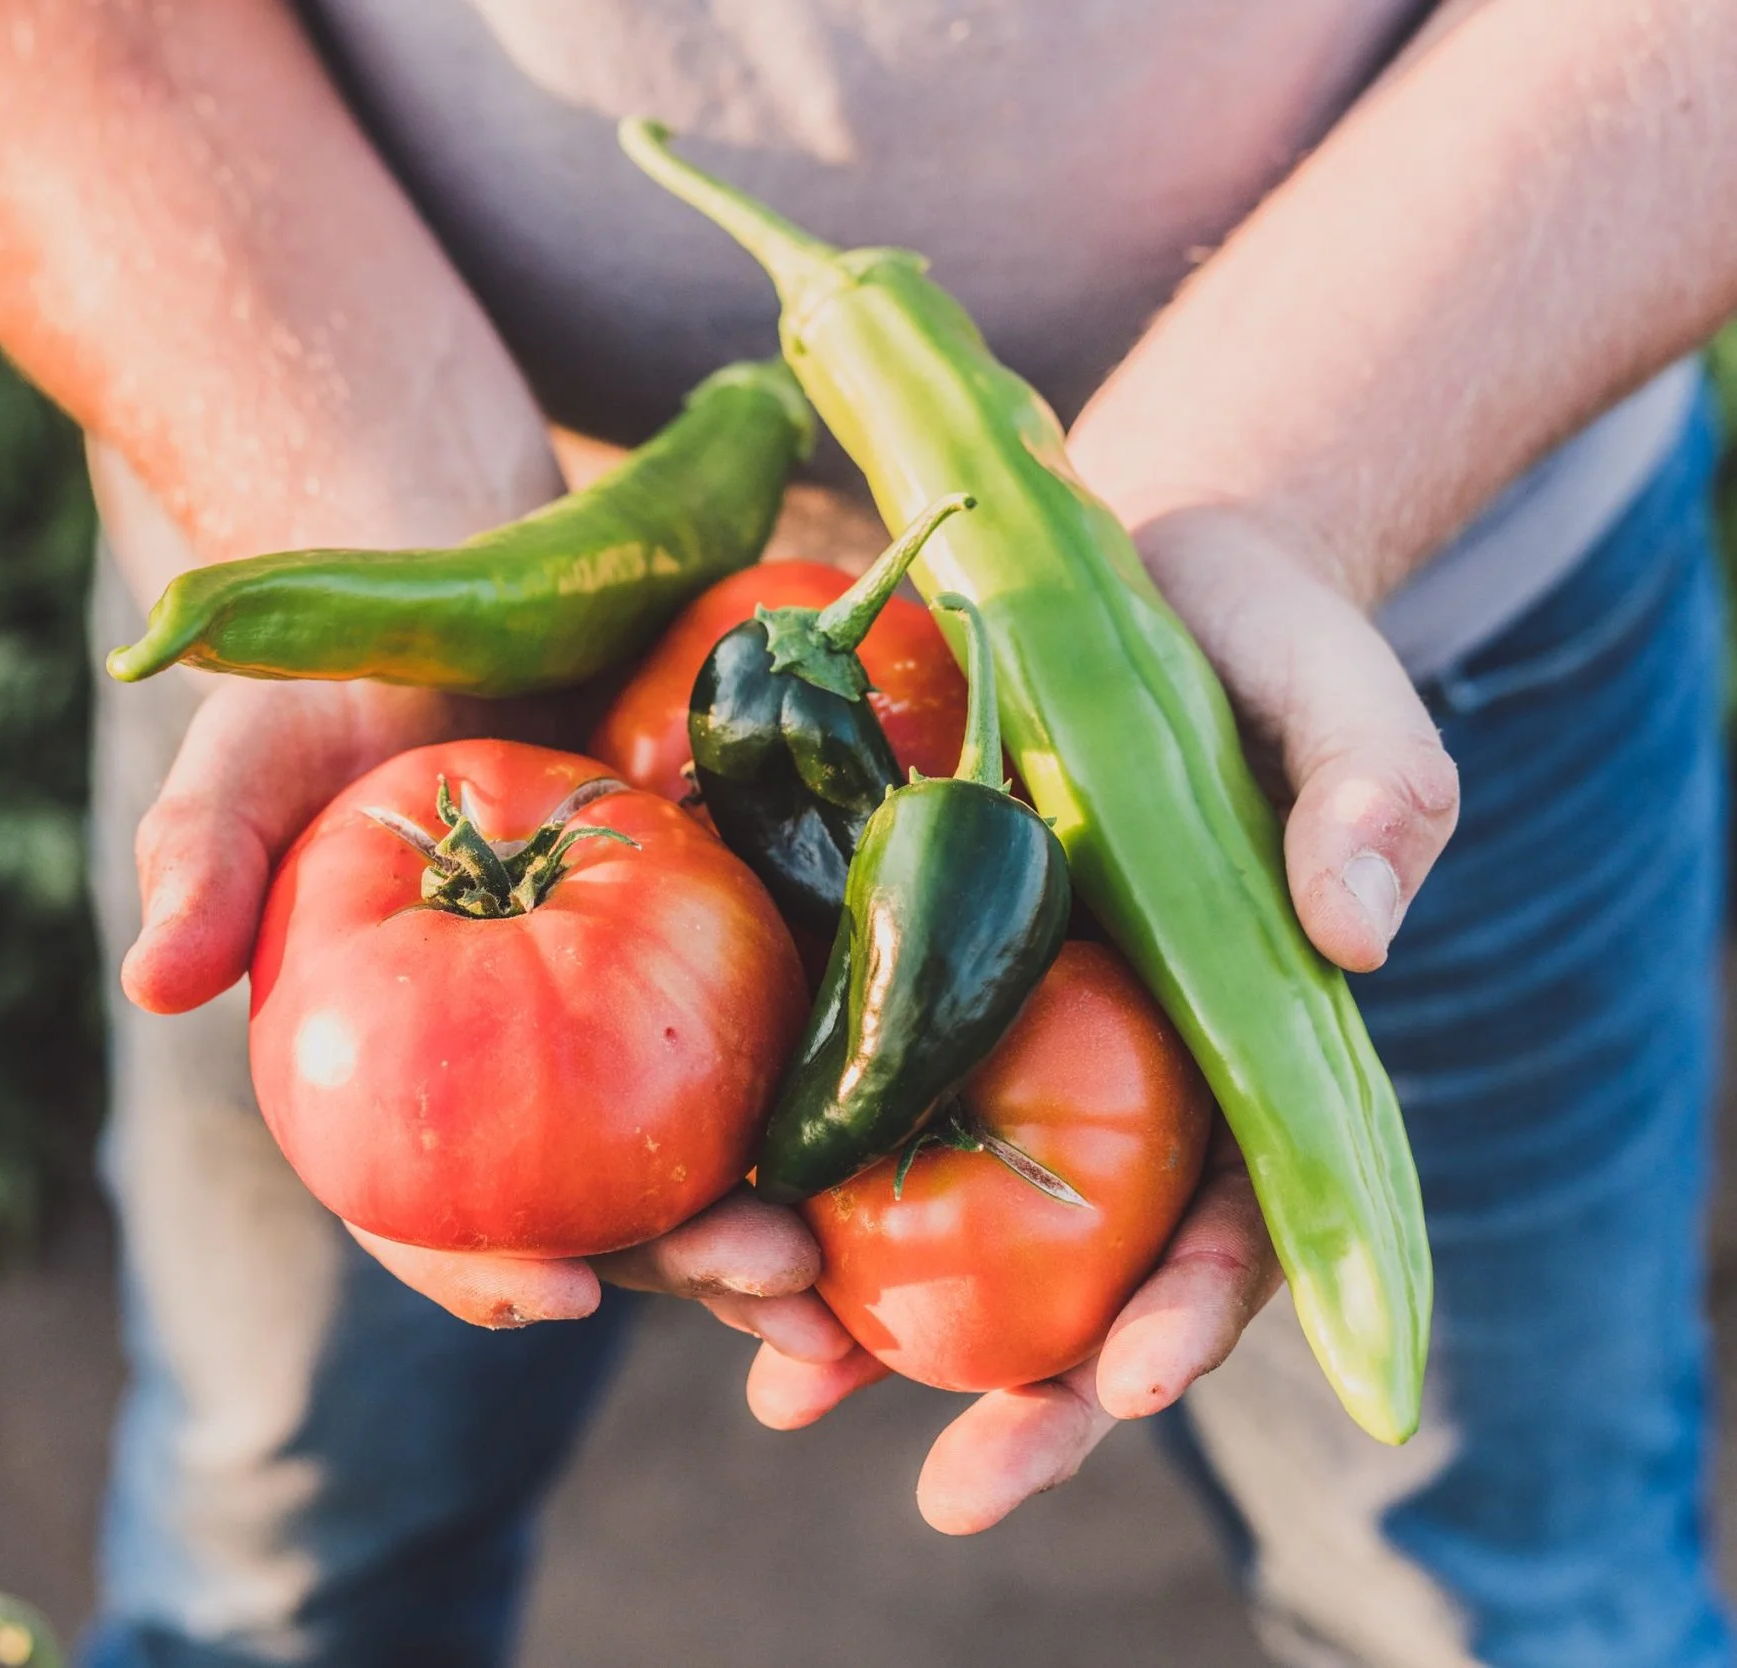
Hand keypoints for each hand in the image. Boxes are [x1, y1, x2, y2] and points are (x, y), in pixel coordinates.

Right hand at [123, 675, 849, 1342]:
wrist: (454, 596)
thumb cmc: (327, 690)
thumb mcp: (245, 754)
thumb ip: (199, 856)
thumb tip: (153, 981)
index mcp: (390, 1081)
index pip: (419, 1210)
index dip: (478, 1264)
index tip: (553, 1292)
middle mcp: (505, 1085)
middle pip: (591, 1215)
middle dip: (679, 1271)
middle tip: (770, 1286)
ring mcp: (616, 1034)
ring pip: (697, 1165)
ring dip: (771, 1230)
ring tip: (848, 1276)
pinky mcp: (712, 962)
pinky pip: (776, 1053)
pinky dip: (831, 1109)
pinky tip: (902, 1137)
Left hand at [726, 506, 1445, 1529]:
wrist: (1095, 571)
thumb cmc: (1241, 639)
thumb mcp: (1325, 686)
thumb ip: (1370, 789)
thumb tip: (1364, 933)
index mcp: (1243, 1047)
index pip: (1243, 1213)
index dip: (1200, 1307)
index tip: (1138, 1377)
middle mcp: (1119, 1080)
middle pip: (1092, 1275)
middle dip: (1038, 1396)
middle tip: (965, 1489)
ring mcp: (997, 1050)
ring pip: (950, 1233)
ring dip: (876, 1334)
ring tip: (790, 1392)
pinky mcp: (889, 996)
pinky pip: (839, 1121)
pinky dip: (788, 1200)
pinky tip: (719, 1267)